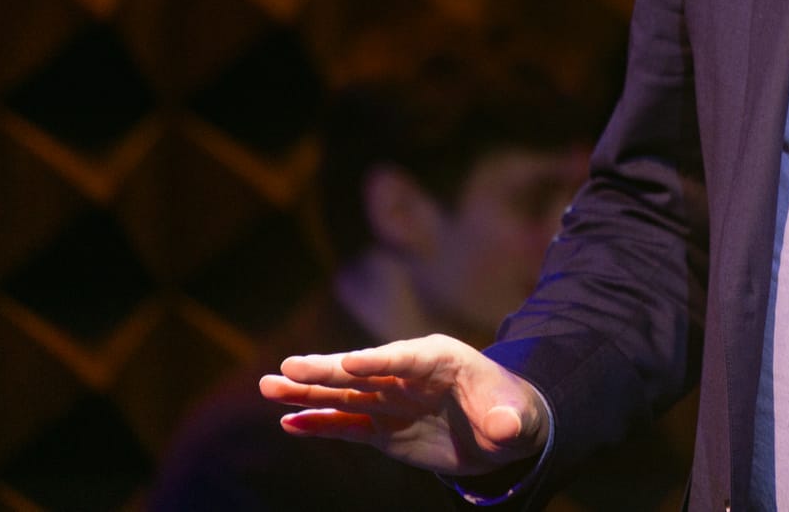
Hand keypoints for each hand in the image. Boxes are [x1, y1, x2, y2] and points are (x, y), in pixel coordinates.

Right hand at [260, 334, 547, 477]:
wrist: (501, 431)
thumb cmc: (512, 412)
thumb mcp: (518, 417)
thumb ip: (510, 419)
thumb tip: (503, 426)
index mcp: (441, 359)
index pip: (405, 358)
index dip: (378, 361)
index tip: (349, 363)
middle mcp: (408, 375)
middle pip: (362, 371)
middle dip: (327, 369)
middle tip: (288, 366)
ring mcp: (392, 400)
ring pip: (344, 394)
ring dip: (308, 391)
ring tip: (269, 385)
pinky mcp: (383, 428)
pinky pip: (347, 424)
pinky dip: (319, 423)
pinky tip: (289, 422)